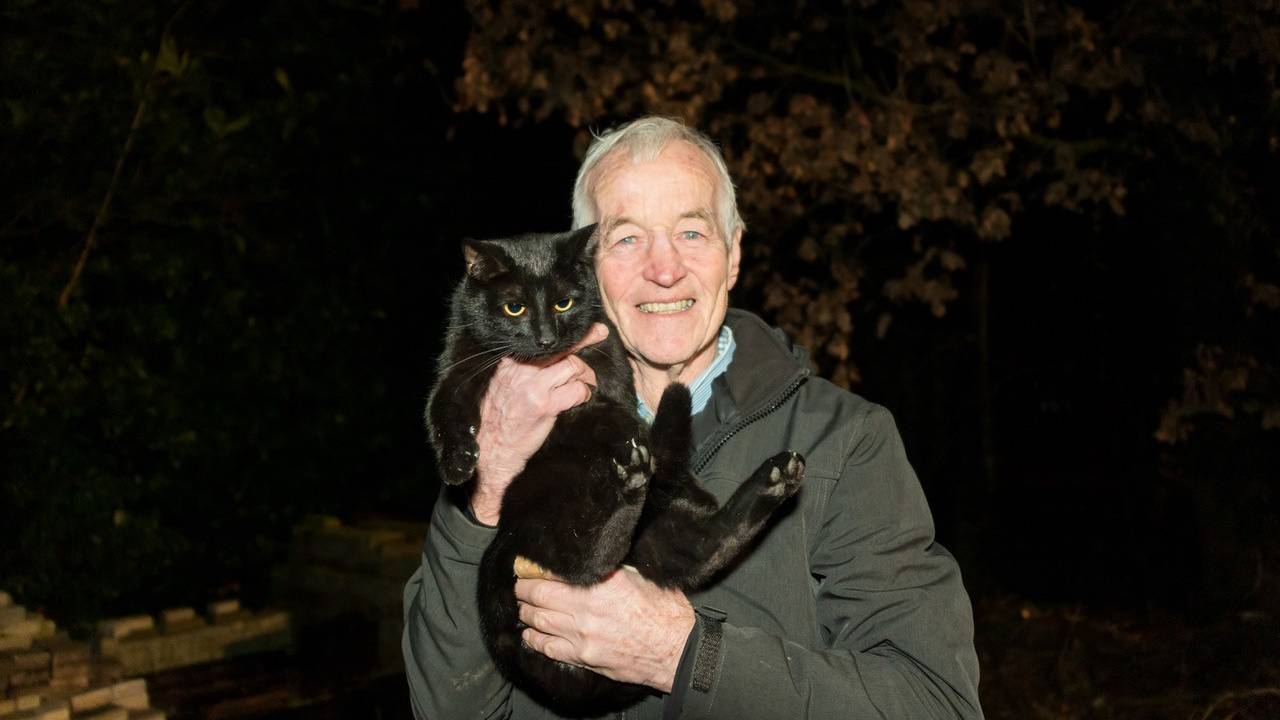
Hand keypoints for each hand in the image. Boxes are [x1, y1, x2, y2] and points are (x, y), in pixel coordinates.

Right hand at [471, 323, 608, 523]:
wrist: (490, 449)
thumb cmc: (499, 419)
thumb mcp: (505, 386)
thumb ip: (525, 371)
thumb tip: (554, 360)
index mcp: (510, 364)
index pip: (543, 343)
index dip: (569, 335)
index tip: (588, 327)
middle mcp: (520, 370)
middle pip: (561, 349)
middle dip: (586, 340)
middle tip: (600, 335)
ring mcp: (533, 387)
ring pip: (572, 366)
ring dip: (586, 375)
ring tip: (586, 382)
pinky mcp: (544, 405)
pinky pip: (575, 390)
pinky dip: (583, 393)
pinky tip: (580, 398)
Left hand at [515, 567, 694, 692]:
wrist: (678, 651)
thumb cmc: (666, 613)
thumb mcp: (642, 577)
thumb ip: (613, 569)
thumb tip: (593, 559)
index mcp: (602, 584)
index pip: (554, 572)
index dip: (536, 568)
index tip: (529, 565)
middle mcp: (586, 609)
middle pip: (538, 595)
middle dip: (524, 588)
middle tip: (521, 583)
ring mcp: (582, 636)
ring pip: (538, 620)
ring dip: (526, 610)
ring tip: (524, 605)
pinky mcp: (584, 657)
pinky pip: (548, 647)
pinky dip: (534, 638)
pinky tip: (531, 633)